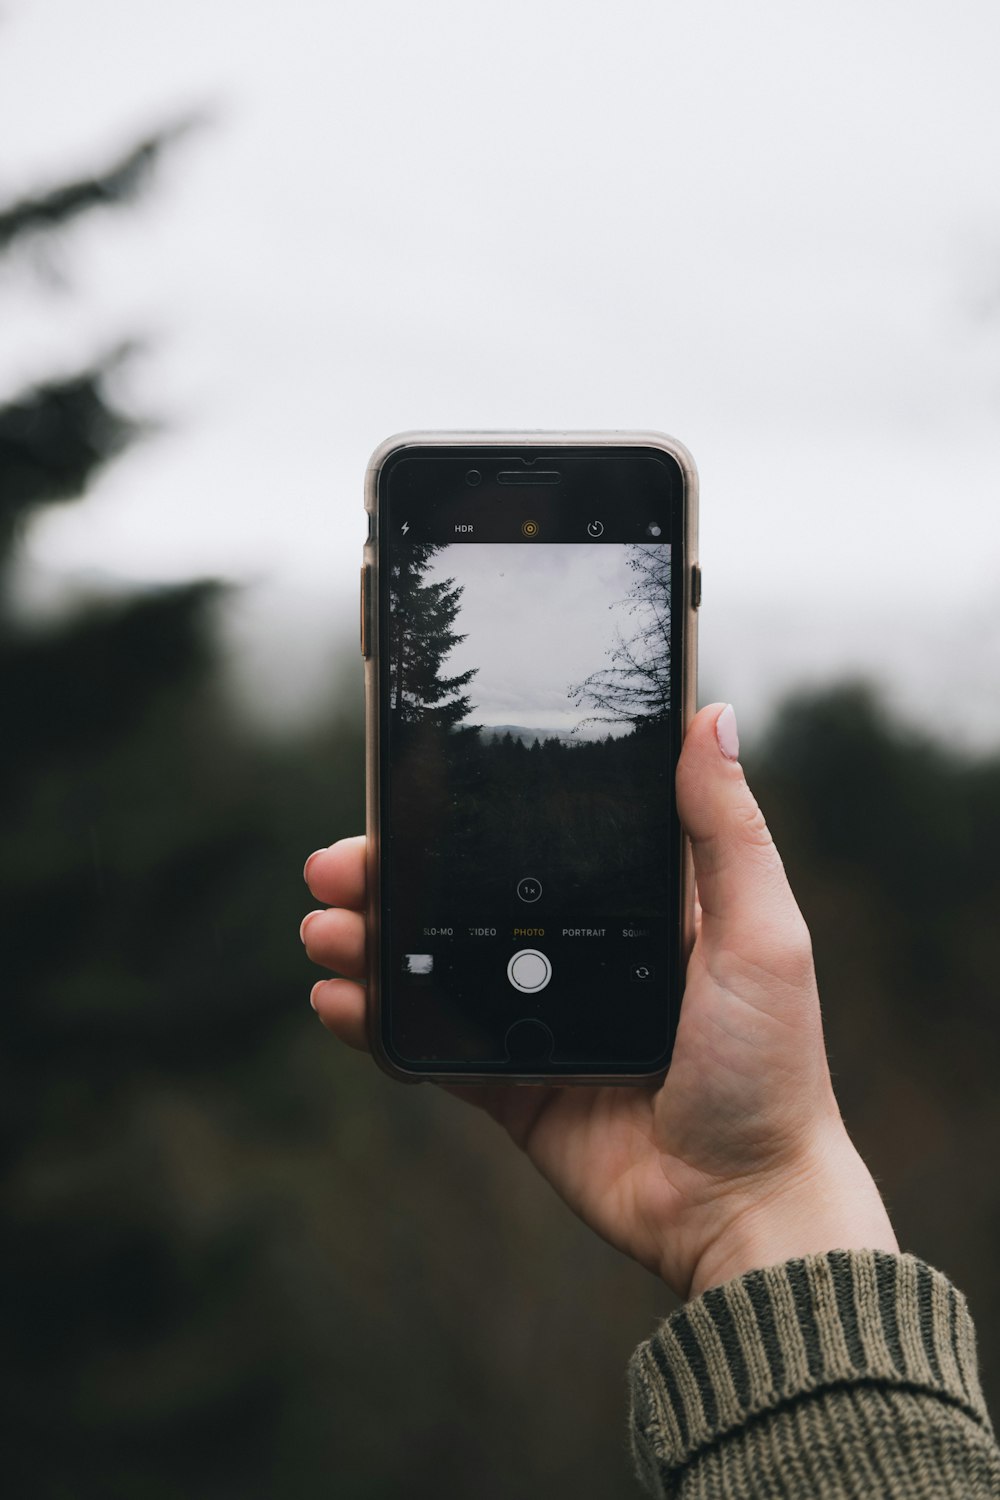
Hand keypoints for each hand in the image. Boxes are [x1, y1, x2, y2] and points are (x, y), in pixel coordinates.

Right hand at [301, 703, 896, 1299]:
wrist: (743, 1208)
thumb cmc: (772, 1067)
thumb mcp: (761, 933)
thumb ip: (727, 831)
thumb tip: (715, 717)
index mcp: (632, 910)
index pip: (532, 846)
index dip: (466, 819)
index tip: (407, 795)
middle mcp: (578, 955)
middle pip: (464, 900)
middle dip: (390, 878)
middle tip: (335, 866)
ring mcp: (539, 1020)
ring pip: (435, 968)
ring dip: (370, 944)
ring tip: (324, 931)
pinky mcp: (511, 1087)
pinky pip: (432, 1050)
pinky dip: (379, 1026)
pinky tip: (340, 1003)